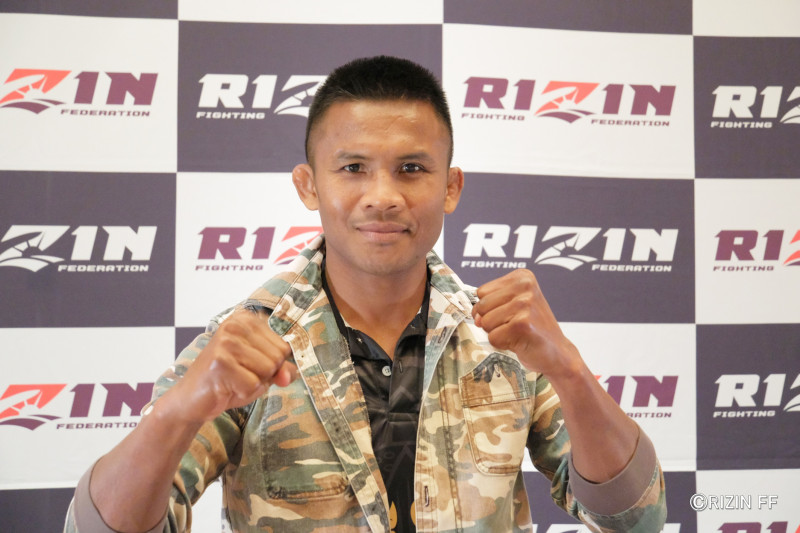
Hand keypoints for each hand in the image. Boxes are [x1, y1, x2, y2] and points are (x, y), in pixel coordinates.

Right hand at [163, 309, 296, 423]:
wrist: (191, 399)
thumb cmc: (228, 381)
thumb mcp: (260, 371)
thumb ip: (281, 369)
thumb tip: (290, 374)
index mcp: (246, 319)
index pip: (285, 345)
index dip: (274, 364)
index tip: (250, 365)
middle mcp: (236, 325)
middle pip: (278, 357)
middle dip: (265, 374)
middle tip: (240, 375)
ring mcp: (227, 342)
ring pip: (268, 369)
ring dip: (254, 383)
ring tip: (234, 380)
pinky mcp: (221, 362)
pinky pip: (253, 384)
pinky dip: (244, 392)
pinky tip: (227, 387)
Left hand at [471, 269, 579, 379]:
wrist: (557, 352)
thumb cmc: (532, 328)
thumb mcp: (512, 305)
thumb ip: (490, 305)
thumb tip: (476, 317)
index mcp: (522, 277)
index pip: (482, 292)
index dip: (488, 308)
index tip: (509, 313)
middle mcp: (525, 286)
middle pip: (481, 306)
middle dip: (491, 321)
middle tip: (513, 326)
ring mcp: (524, 305)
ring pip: (485, 322)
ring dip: (497, 333)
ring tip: (517, 333)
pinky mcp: (522, 324)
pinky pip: (493, 337)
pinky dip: (503, 344)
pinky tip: (520, 341)